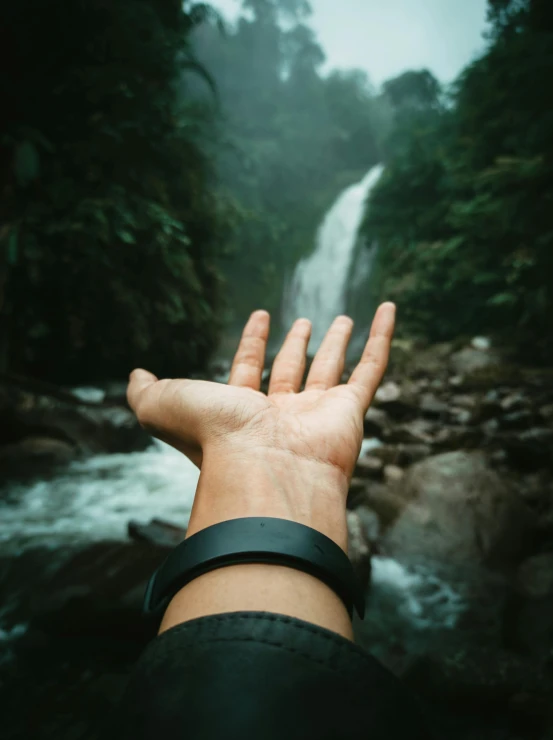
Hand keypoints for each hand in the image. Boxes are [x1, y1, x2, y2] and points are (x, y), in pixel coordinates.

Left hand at [127, 304, 394, 549]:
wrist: (263, 471)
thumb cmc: (212, 439)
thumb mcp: (163, 405)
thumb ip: (145, 392)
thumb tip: (134, 375)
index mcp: (242, 412)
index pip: (249, 369)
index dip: (252, 341)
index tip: (259, 315)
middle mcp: (281, 415)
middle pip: (293, 371)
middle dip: (298, 346)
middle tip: (305, 323)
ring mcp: (319, 414)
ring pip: (332, 369)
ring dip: (337, 343)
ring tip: (342, 318)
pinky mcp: (351, 411)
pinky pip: (372, 367)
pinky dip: (382, 337)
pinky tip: (387, 309)